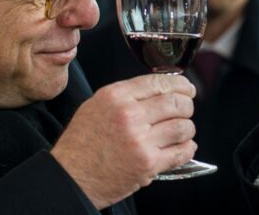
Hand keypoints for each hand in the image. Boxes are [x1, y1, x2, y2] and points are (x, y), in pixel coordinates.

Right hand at [51, 74, 196, 208]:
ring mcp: (140, 140)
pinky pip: (182, 151)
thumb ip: (127, 95)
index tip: (187, 88)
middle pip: (177, 102)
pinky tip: (183, 147)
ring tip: (181, 131)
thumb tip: (159, 89)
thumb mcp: (97, 105)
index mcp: (116, 96)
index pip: (159, 82)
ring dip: (187, 129)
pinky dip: (187, 148)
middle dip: (187, 105)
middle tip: (186, 109)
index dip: (180, 84)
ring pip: (183, 126)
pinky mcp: (148, 163)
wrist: (71, 176)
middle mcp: (129, 115)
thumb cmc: (82, 143)